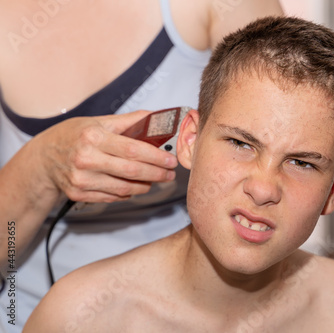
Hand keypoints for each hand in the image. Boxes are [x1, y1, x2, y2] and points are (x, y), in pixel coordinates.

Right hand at [36, 111, 177, 202]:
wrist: (43, 158)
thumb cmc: (74, 136)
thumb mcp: (99, 122)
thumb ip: (129, 121)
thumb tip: (157, 117)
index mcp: (93, 137)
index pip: (133, 149)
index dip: (156, 157)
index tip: (171, 160)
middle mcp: (86, 159)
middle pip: (132, 171)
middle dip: (157, 174)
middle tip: (170, 174)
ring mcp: (81, 179)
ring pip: (124, 188)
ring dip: (145, 185)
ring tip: (155, 180)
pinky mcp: (79, 194)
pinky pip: (113, 196)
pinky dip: (128, 192)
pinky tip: (135, 186)